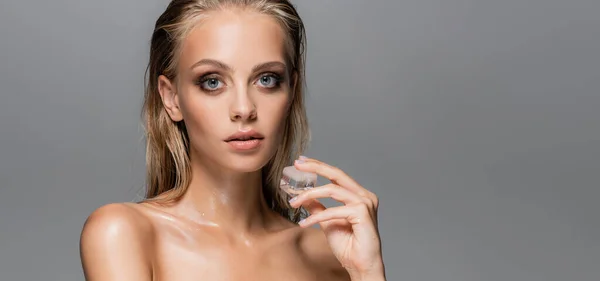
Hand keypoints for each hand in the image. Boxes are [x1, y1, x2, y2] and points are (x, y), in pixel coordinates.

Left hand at [289, 156, 384, 280]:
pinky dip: (316, 216)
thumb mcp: (328, 222)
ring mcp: (365, 203)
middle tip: (297, 164)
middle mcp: (364, 196)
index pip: (337, 176)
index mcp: (359, 196)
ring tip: (294, 202)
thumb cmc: (349, 246)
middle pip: (337, 174)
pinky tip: (305, 223)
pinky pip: (333, 210)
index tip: (301, 162)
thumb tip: (305, 197)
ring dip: (309, 194)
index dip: (319, 167)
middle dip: (315, 167)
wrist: (361, 266)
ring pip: (332, 190)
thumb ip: (319, 207)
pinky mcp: (362, 213)